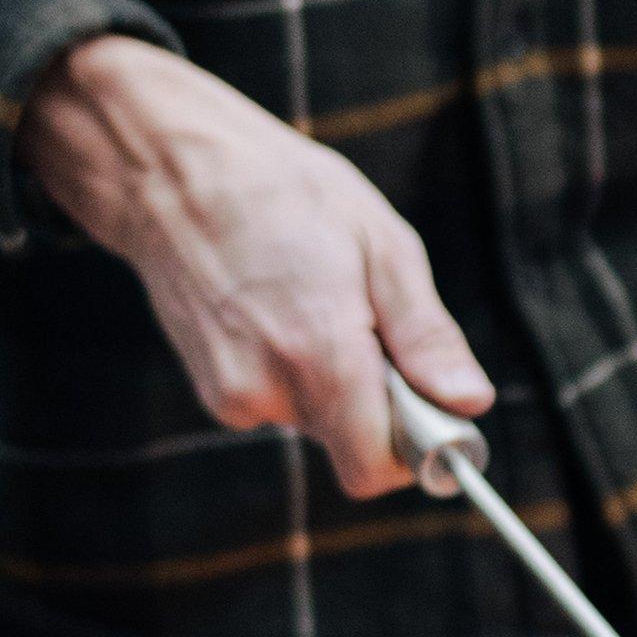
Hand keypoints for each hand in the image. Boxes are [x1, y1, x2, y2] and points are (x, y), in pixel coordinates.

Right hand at [22, 38, 489, 495]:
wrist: (166, 169)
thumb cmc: (284, 193)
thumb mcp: (382, 246)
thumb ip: (427, 336)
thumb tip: (469, 402)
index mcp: (321, 355)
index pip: (375, 467)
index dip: (416, 445)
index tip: (431, 402)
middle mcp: (268, 388)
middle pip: (354, 445)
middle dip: (380, 405)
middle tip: (371, 328)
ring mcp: (230, 393)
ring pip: (319, 422)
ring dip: (336, 382)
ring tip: (315, 303)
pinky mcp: (211, 389)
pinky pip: (280, 404)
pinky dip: (296, 373)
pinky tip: (280, 312)